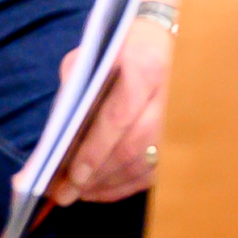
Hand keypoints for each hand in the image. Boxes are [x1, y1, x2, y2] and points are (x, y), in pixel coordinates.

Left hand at [49, 12, 171, 203]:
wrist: (163, 44)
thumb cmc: (119, 51)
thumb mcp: (89, 58)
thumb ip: (72, 94)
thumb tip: (56, 143)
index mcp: (143, 70)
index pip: (118, 117)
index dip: (95, 150)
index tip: (73, 176)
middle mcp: (168, 98)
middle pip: (132, 148)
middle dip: (97, 175)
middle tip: (65, 194)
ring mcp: (180, 121)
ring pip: (144, 165)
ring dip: (108, 185)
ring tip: (77, 193)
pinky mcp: (180, 139)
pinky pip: (154, 173)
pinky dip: (124, 187)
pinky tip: (100, 190)